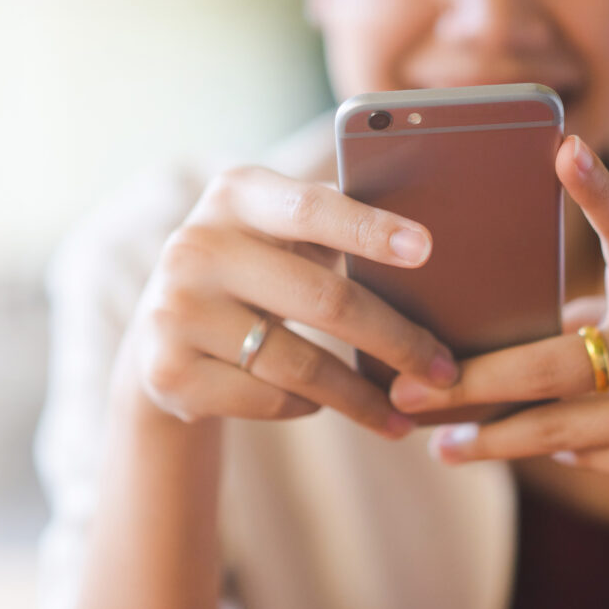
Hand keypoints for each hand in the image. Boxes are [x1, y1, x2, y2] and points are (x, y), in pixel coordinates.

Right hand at [125, 165, 457, 434]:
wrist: (163, 333)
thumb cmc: (259, 270)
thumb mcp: (281, 234)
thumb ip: (335, 227)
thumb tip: (430, 252)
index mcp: (237, 195)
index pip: (312, 209)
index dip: (370, 229)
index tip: (426, 249)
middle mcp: (196, 246)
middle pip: (325, 300)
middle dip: (397, 341)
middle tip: (444, 370)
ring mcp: (175, 311)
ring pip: (301, 365)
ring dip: (363, 397)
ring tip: (405, 413)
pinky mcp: (168, 372)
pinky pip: (269, 399)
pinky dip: (308, 406)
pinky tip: (322, 404)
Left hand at [390, 135, 608, 493]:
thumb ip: (593, 311)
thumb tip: (488, 340)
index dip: (598, 190)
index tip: (563, 147)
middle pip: (556, 366)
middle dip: (474, 385)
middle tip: (411, 391)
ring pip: (564, 429)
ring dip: (497, 439)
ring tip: (443, 442)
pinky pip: (590, 460)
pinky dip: (554, 453)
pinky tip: (525, 447)